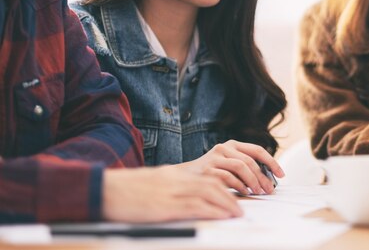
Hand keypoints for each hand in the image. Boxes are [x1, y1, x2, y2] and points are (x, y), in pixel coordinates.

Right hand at [102, 165, 241, 221]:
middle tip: (241, 208)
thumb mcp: (151, 185)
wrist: (104, 190)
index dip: (224, 187)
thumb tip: (185, 199)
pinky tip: (223, 216)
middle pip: (213, 183)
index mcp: (173, 175)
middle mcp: (176, 180)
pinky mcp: (165, 206)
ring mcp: (171, 192)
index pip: (206, 178)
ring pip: (209, 193)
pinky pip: (196, 206)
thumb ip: (169, 189)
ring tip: (237, 213)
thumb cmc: (124, 191)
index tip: (234, 197)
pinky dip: (213, 210)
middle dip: (231, 195)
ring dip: (227, 203)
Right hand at [179, 140, 284, 194]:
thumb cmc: (211, 173)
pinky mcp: (208, 168)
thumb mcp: (229, 165)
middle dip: (263, 176)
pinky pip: (229, 176)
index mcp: (233, 144)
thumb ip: (245, 168)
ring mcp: (215, 156)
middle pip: (250, 160)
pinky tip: (244, 193)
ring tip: (258, 192)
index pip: (257, 150)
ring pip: (241, 166)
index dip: (272, 162)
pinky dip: (239, 185)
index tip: (281, 174)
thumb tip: (268, 180)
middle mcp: (224, 147)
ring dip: (252, 181)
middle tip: (270, 189)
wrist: (185, 177)